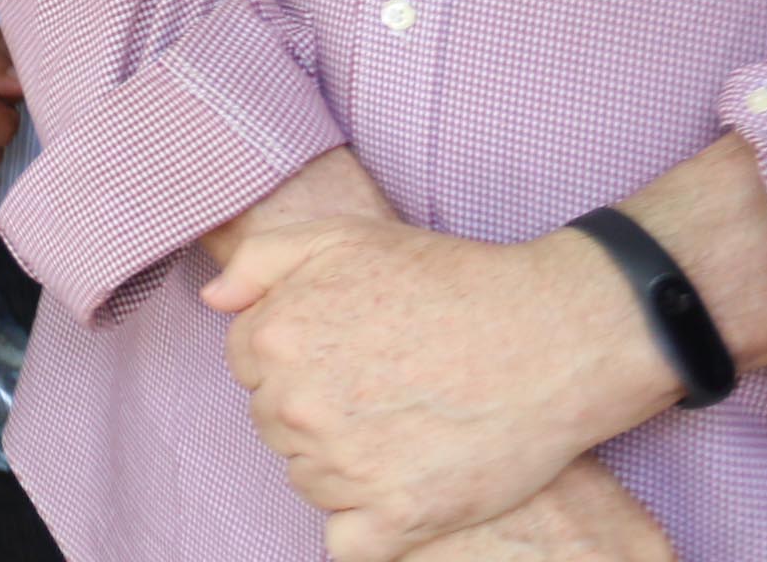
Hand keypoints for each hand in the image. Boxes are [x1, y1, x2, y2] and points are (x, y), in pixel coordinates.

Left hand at [203, 214, 675, 560]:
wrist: (552, 337)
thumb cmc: (450, 281)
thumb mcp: (345, 236)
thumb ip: (263, 260)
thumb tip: (215, 300)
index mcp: (276, 340)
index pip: (248, 366)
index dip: (298, 357)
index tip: (349, 350)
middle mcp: (299, 407)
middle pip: (275, 424)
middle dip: (315, 408)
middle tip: (383, 386)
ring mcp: (346, 468)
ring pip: (308, 480)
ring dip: (342, 464)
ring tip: (403, 426)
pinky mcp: (398, 517)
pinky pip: (346, 544)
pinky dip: (368, 527)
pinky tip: (401, 490)